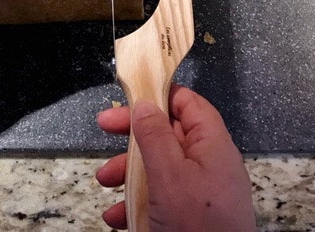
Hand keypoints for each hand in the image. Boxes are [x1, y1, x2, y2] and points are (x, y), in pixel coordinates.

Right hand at [96, 84, 255, 230]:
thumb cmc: (194, 225)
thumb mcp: (168, 175)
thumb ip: (154, 136)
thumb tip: (145, 103)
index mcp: (212, 146)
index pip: (189, 104)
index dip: (160, 95)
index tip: (130, 95)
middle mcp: (209, 165)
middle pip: (168, 134)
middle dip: (133, 135)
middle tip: (102, 128)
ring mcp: (200, 193)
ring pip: (159, 167)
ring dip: (128, 172)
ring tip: (104, 183)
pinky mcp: (191, 217)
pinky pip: (161, 198)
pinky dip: (137, 203)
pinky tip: (117, 217)